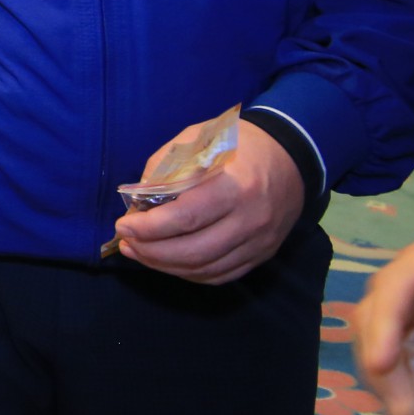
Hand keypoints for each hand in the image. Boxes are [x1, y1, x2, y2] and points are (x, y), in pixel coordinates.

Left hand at [112, 119, 304, 284]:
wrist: (290, 156)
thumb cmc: (237, 143)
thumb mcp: (196, 139)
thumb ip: (164, 169)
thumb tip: (137, 202)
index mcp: (234, 186)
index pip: (185, 218)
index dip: (148, 228)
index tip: (123, 226)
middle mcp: (250, 220)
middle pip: (193, 251)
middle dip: (151, 253)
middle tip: (126, 244)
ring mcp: (259, 242)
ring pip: (206, 269)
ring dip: (166, 267)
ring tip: (140, 254)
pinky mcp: (262, 254)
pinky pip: (222, 275)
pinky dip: (191, 274)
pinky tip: (170, 263)